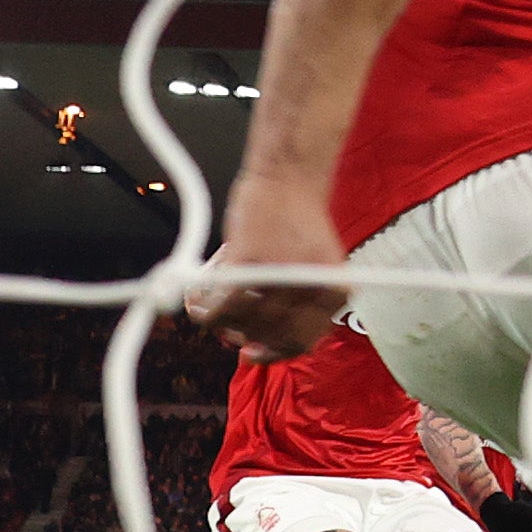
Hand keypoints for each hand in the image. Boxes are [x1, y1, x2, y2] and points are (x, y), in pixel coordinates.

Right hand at [191, 180, 353, 361]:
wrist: (290, 178)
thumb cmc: (298, 221)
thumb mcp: (315, 266)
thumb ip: (299, 303)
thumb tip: (262, 343)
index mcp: (333, 293)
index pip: (302, 341)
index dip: (274, 353)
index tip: (253, 352)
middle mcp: (311, 289)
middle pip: (268, 335)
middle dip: (244, 337)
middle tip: (229, 329)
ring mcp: (281, 276)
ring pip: (243, 323)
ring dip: (221, 323)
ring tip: (211, 311)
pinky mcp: (249, 262)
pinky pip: (223, 305)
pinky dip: (206, 311)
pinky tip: (198, 305)